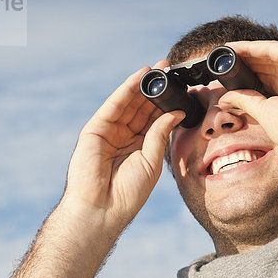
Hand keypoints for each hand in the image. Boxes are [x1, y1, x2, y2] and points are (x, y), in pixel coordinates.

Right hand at [63, 63, 182, 231]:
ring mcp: (109, 132)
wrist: (102, 209)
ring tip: (160, 68)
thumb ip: (160, 133)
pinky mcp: (95, 129)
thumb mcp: (152, 160)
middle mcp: (124, 137)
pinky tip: (141, 77)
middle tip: (171, 69)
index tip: (182, 87)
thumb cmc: (128, 193)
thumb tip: (176, 111)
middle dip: (156, 89)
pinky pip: (113, 105)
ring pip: (129, 103)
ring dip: (143, 85)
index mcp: (139, 147)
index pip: (154, 119)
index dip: (166, 102)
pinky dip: (126, 89)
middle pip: (142, 108)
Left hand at [218, 40, 277, 173]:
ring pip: (270, 55)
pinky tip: (235, 49)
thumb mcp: (264, 112)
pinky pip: (273, 49)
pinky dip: (253, 48)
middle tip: (222, 62)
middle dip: (245, 63)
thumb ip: (245, 101)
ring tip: (224, 53)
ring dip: (246, 53)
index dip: (247, 76)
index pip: (268, 80)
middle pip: (268, 66)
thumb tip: (224, 100)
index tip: (226, 75)